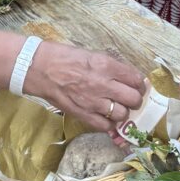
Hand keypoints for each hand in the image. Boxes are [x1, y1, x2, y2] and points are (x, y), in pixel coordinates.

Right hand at [25, 43, 146, 142]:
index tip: (138, 86)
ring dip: (123, 112)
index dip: (140, 84)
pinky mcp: (83, 114)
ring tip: (117, 108)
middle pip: (134, 99)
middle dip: (135, 100)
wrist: (39, 68)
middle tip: (130, 99)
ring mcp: (93, 102)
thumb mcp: (92, 54)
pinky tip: (106, 118)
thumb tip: (128, 77)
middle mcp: (103, 84)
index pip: (136, 79)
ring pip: (123, 114)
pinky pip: (105, 126)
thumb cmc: (64, 57)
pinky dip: (109, 124)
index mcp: (107, 65)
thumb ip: (111, 66)